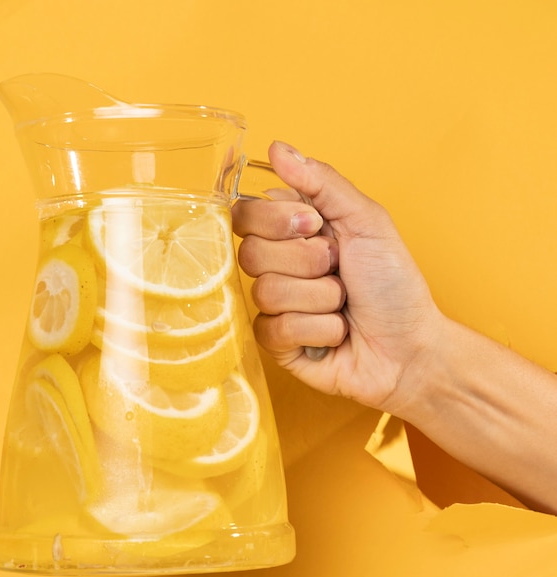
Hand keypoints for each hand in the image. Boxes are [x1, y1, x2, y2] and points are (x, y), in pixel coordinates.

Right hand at [233, 141, 443, 412]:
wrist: (411, 348)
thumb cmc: (394, 284)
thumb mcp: (367, 222)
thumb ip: (322, 183)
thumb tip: (278, 148)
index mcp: (292, 233)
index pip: (245, 214)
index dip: (277, 221)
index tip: (317, 226)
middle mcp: (277, 267)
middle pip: (250, 254)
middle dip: (310, 262)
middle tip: (340, 270)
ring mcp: (274, 307)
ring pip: (267, 293)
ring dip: (322, 299)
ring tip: (344, 305)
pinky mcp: (276, 343)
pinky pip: (276, 330)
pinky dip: (319, 330)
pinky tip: (336, 333)